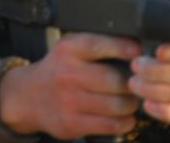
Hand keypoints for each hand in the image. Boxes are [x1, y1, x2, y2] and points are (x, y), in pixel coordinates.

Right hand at [0, 33, 141, 138]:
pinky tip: (125, 116)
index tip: (139, 51)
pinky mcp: (72, 123)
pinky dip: (124, 121)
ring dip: (131, 104)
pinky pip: (109, 125)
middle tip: (140, 84)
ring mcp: (69, 101)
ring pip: (115, 105)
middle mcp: (67, 74)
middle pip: (113, 80)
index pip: (99, 46)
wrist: (30, 96)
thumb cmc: (59, 68)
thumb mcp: (71, 47)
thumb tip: (136, 47)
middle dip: (133, 84)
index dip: (123, 48)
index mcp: (69, 50)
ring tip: (132, 100)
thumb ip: (98, 44)